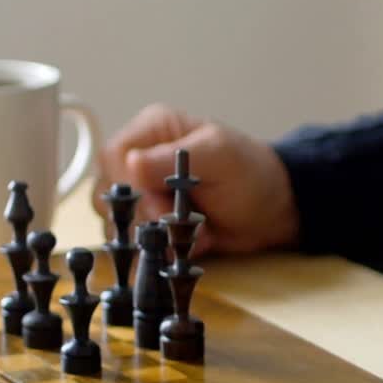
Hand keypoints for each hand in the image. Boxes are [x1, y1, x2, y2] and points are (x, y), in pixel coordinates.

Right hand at [94, 104, 299, 255]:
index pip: (113, 157)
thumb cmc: (251, 174)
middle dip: (142, 216)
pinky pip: (132, 242)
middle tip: (176, 223)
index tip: (159, 204)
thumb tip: (131, 162)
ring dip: (149, 236)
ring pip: (116, 221)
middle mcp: (139, 161)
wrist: (272, 212)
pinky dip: (156, 250)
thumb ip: (174, 159)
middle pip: (109, 193)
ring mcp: (142, 195)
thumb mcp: (219, 157)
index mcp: (152, 132)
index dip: (130, 186)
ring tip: (186, 234)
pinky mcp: (150, 224)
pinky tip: (185, 246)